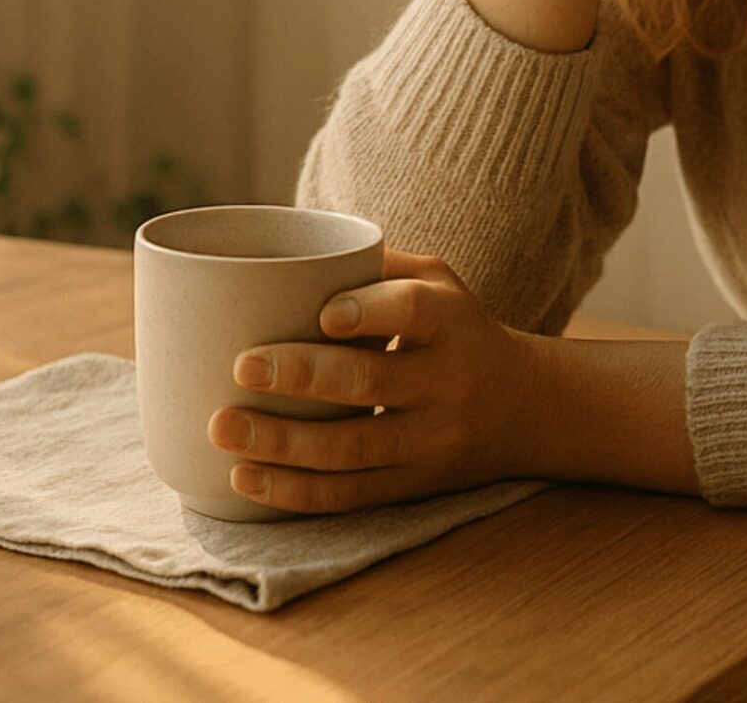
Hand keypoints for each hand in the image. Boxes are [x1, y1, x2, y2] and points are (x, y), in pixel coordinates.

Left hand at [212, 247, 536, 513]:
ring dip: (283, 443)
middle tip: (242, 367)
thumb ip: (373, 264)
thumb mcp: (437, 280)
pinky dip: (293, 491)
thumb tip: (283, 252)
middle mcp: (444, 383)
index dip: (371, 312)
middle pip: (373, 382)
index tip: (324, 314)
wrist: (523, 408)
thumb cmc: (456, 328)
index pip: (414, 312)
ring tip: (223, 427)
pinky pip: (348, 495)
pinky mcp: (409, 486)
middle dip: (303, 376)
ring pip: (353, 449)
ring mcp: (428, 442)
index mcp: (449, 321)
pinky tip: (243, 477)